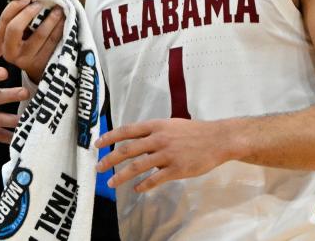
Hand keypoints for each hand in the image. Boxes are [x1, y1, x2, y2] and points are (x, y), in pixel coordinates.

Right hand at [0, 0, 64, 83]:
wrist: (37, 69)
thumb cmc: (26, 43)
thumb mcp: (16, 35)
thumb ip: (17, 18)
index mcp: (1, 41)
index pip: (4, 21)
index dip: (15, 7)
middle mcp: (10, 52)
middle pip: (15, 28)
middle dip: (28, 12)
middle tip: (41, 3)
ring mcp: (26, 60)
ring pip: (39, 35)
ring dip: (50, 18)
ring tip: (58, 8)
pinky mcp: (41, 64)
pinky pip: (52, 42)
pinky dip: (59, 28)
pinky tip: (63, 20)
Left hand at [95, 118, 232, 192]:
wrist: (218, 139)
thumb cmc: (194, 131)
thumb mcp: (170, 125)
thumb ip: (153, 132)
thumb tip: (135, 141)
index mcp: (156, 125)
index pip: (127, 130)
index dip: (110, 137)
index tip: (97, 144)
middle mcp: (158, 139)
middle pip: (127, 150)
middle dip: (109, 159)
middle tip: (98, 168)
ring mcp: (167, 154)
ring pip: (137, 166)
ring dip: (121, 175)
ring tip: (111, 183)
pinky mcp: (176, 169)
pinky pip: (155, 179)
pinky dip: (144, 185)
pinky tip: (136, 189)